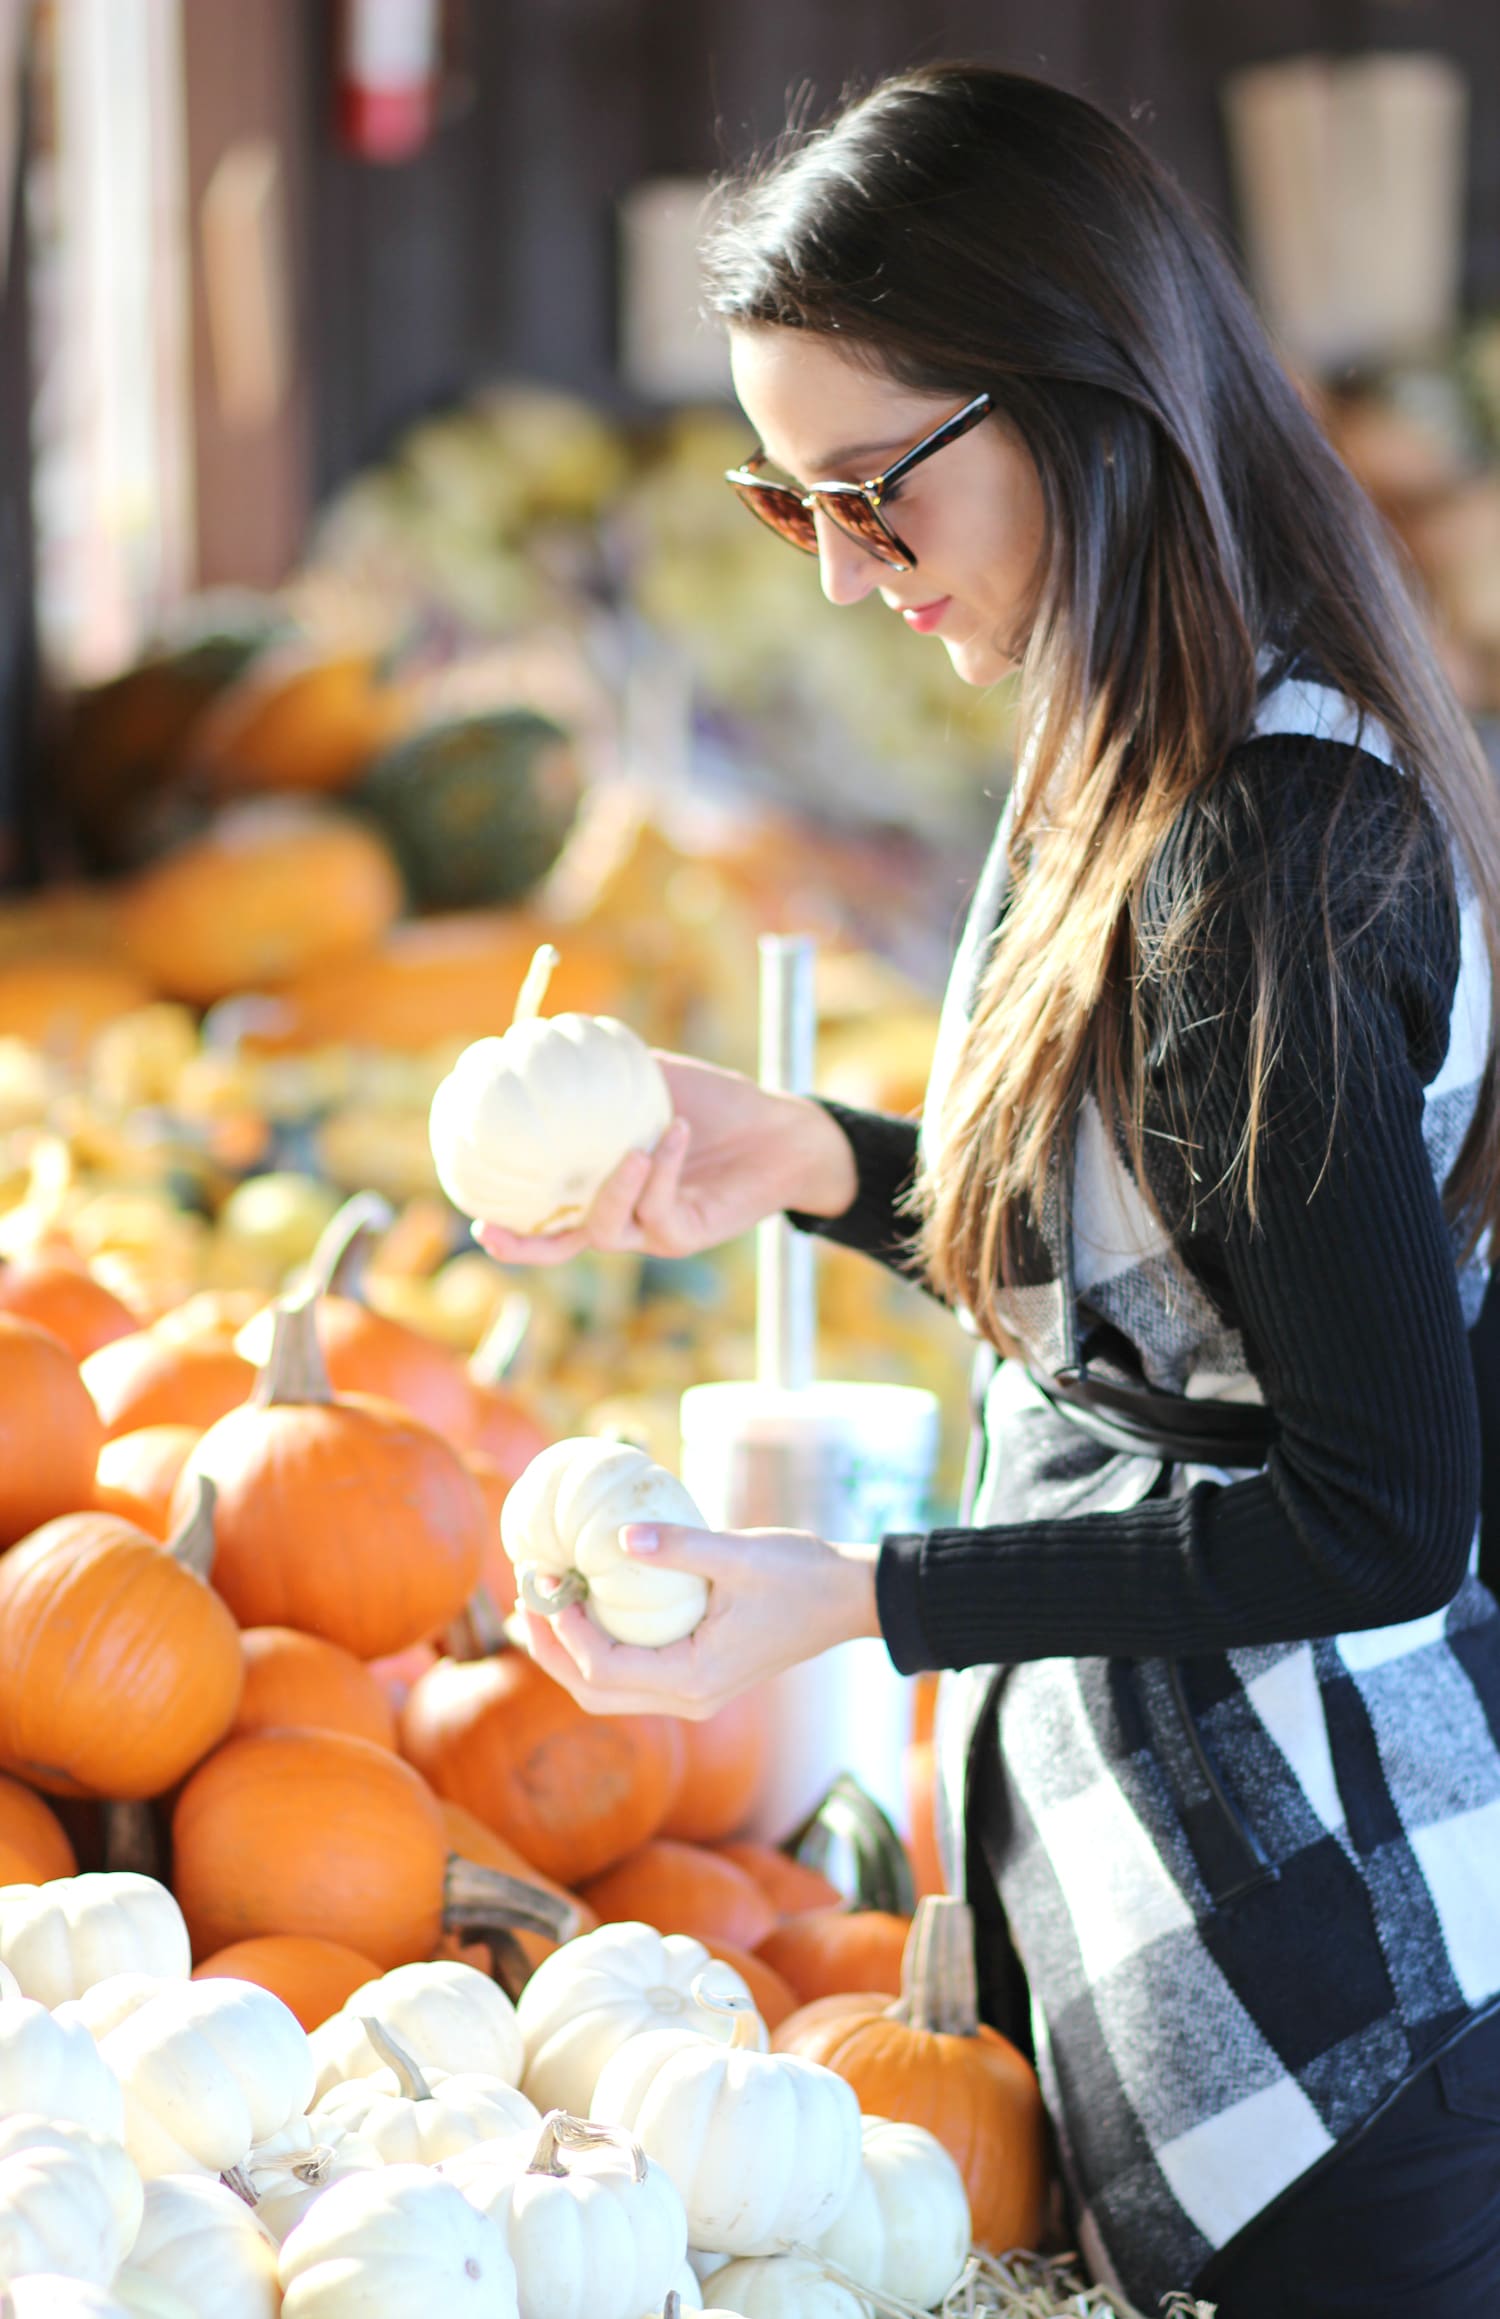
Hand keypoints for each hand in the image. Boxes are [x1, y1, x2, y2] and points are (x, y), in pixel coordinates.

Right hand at [472, 1052, 855, 1267]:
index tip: (469, 1207)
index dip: (506, 1213)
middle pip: (559, 1246)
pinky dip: (663, 1169)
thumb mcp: (651, 1078)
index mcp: (600, 1185)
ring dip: (614, 1191)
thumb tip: (543, 1029)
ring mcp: (652, 1230)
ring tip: (630, 1150)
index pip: (543, 1208)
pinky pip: (660, 1210)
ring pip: (608, 1231)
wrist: (777, 1129)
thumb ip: (602, 1067)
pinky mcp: (687, 1234)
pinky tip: (676, 1132)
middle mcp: (621, 1215)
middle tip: (489, 1234)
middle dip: (522, 1247)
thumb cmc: (711, 1103)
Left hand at [515, 1521, 881, 1717]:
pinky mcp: (698, 1678)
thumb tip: (618, 1537)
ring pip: (610, 1692)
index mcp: (695, 1678)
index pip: (605, 1669)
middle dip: (552, 1653)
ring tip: (543, 1610)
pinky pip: (632, 1677)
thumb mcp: (739, 1554)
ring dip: (571, 1655)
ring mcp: (694, 1694)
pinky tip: (590, 1612)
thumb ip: (678, 1548)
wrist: (848, 1599)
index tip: (546, 1584)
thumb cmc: (801, 1575)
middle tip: (526, 1604)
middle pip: (595, 1693)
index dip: (566, 1632)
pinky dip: (600, 1650)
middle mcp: (690, 1699)